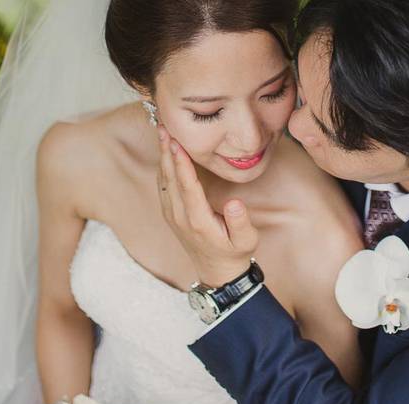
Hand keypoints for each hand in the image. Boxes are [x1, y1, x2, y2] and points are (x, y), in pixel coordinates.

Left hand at [156, 125, 257, 287]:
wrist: (217, 272)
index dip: (181, 163)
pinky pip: (163, 187)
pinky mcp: (171, 214)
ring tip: (162, 133)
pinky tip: (165, 153)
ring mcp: (173, 216)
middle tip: (163, 127)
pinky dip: (163, 168)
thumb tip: (234, 203)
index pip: (187, 186)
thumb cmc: (234, 253)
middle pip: (170, 179)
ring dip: (162, 157)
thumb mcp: (246, 241)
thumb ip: (240, 222)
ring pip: (164, 181)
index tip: (177, 142)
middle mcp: (181, 217)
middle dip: (166, 152)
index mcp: (198, 220)